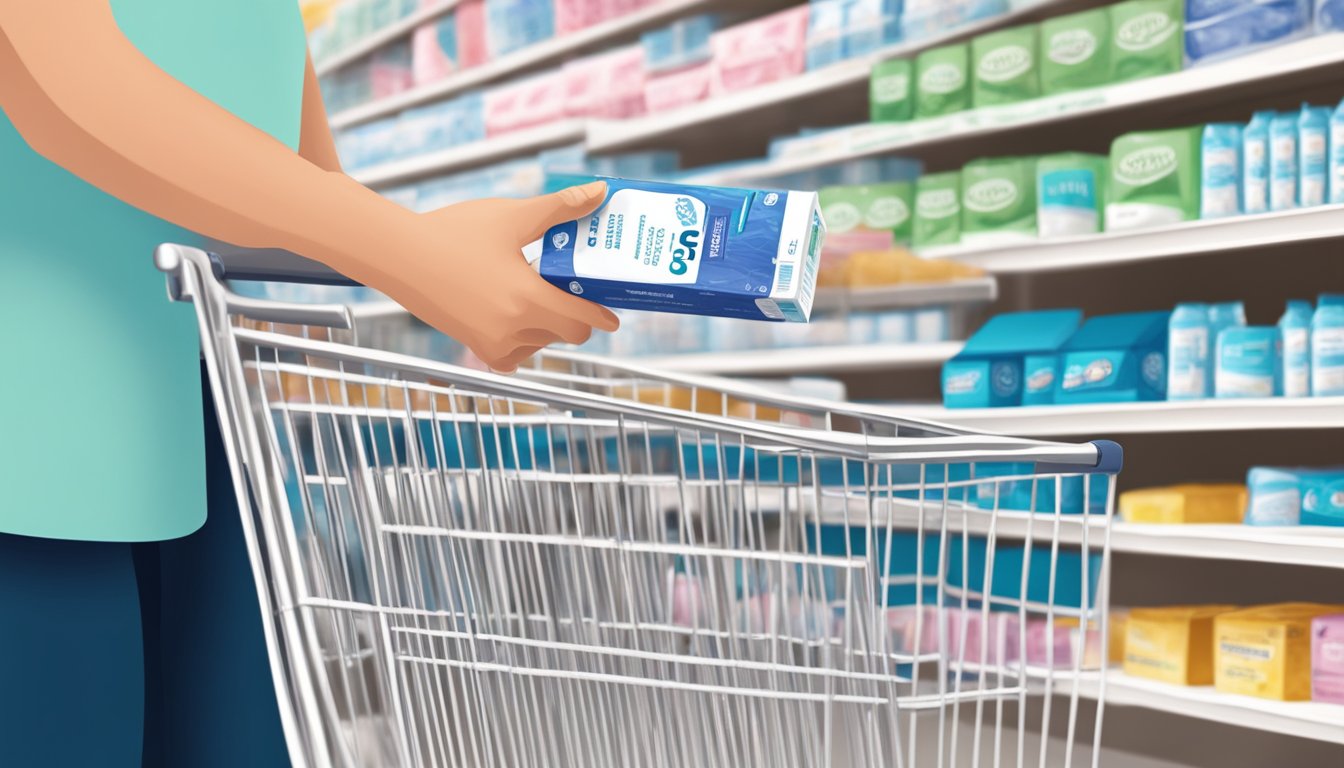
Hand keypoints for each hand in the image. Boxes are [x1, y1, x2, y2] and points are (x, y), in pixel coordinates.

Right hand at [380, 181, 619, 372]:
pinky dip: (521, 337)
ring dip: (546, 323)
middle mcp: (512, 329)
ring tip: (531, 288)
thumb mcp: (512, 216)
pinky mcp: (476, 347)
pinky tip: (512, 310)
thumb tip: (599, 191)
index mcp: (526, 298)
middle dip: (574, 315)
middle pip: (566, 333)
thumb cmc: (453, 232)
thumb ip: (560, 208)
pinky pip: (514, 353)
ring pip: (541, 342)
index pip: (581, 320)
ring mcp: (492, 342)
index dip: (602, 317)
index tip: (613, 316)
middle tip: (571, 291)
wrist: (399, 255)